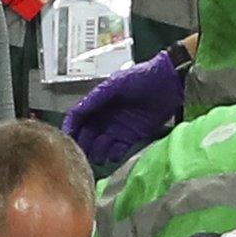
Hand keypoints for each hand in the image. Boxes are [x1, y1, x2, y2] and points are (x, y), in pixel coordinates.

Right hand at [61, 50, 185, 165]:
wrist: (169, 83)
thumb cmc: (142, 78)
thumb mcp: (116, 84)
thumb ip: (97, 97)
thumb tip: (78, 110)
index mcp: (98, 101)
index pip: (78, 117)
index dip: (71, 127)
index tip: (66, 139)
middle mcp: (105, 116)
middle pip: (87, 134)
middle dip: (82, 144)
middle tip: (79, 154)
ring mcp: (117, 128)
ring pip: (100, 145)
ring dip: (97, 153)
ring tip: (97, 158)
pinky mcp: (132, 136)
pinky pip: (117, 149)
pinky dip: (113, 154)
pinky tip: (112, 155)